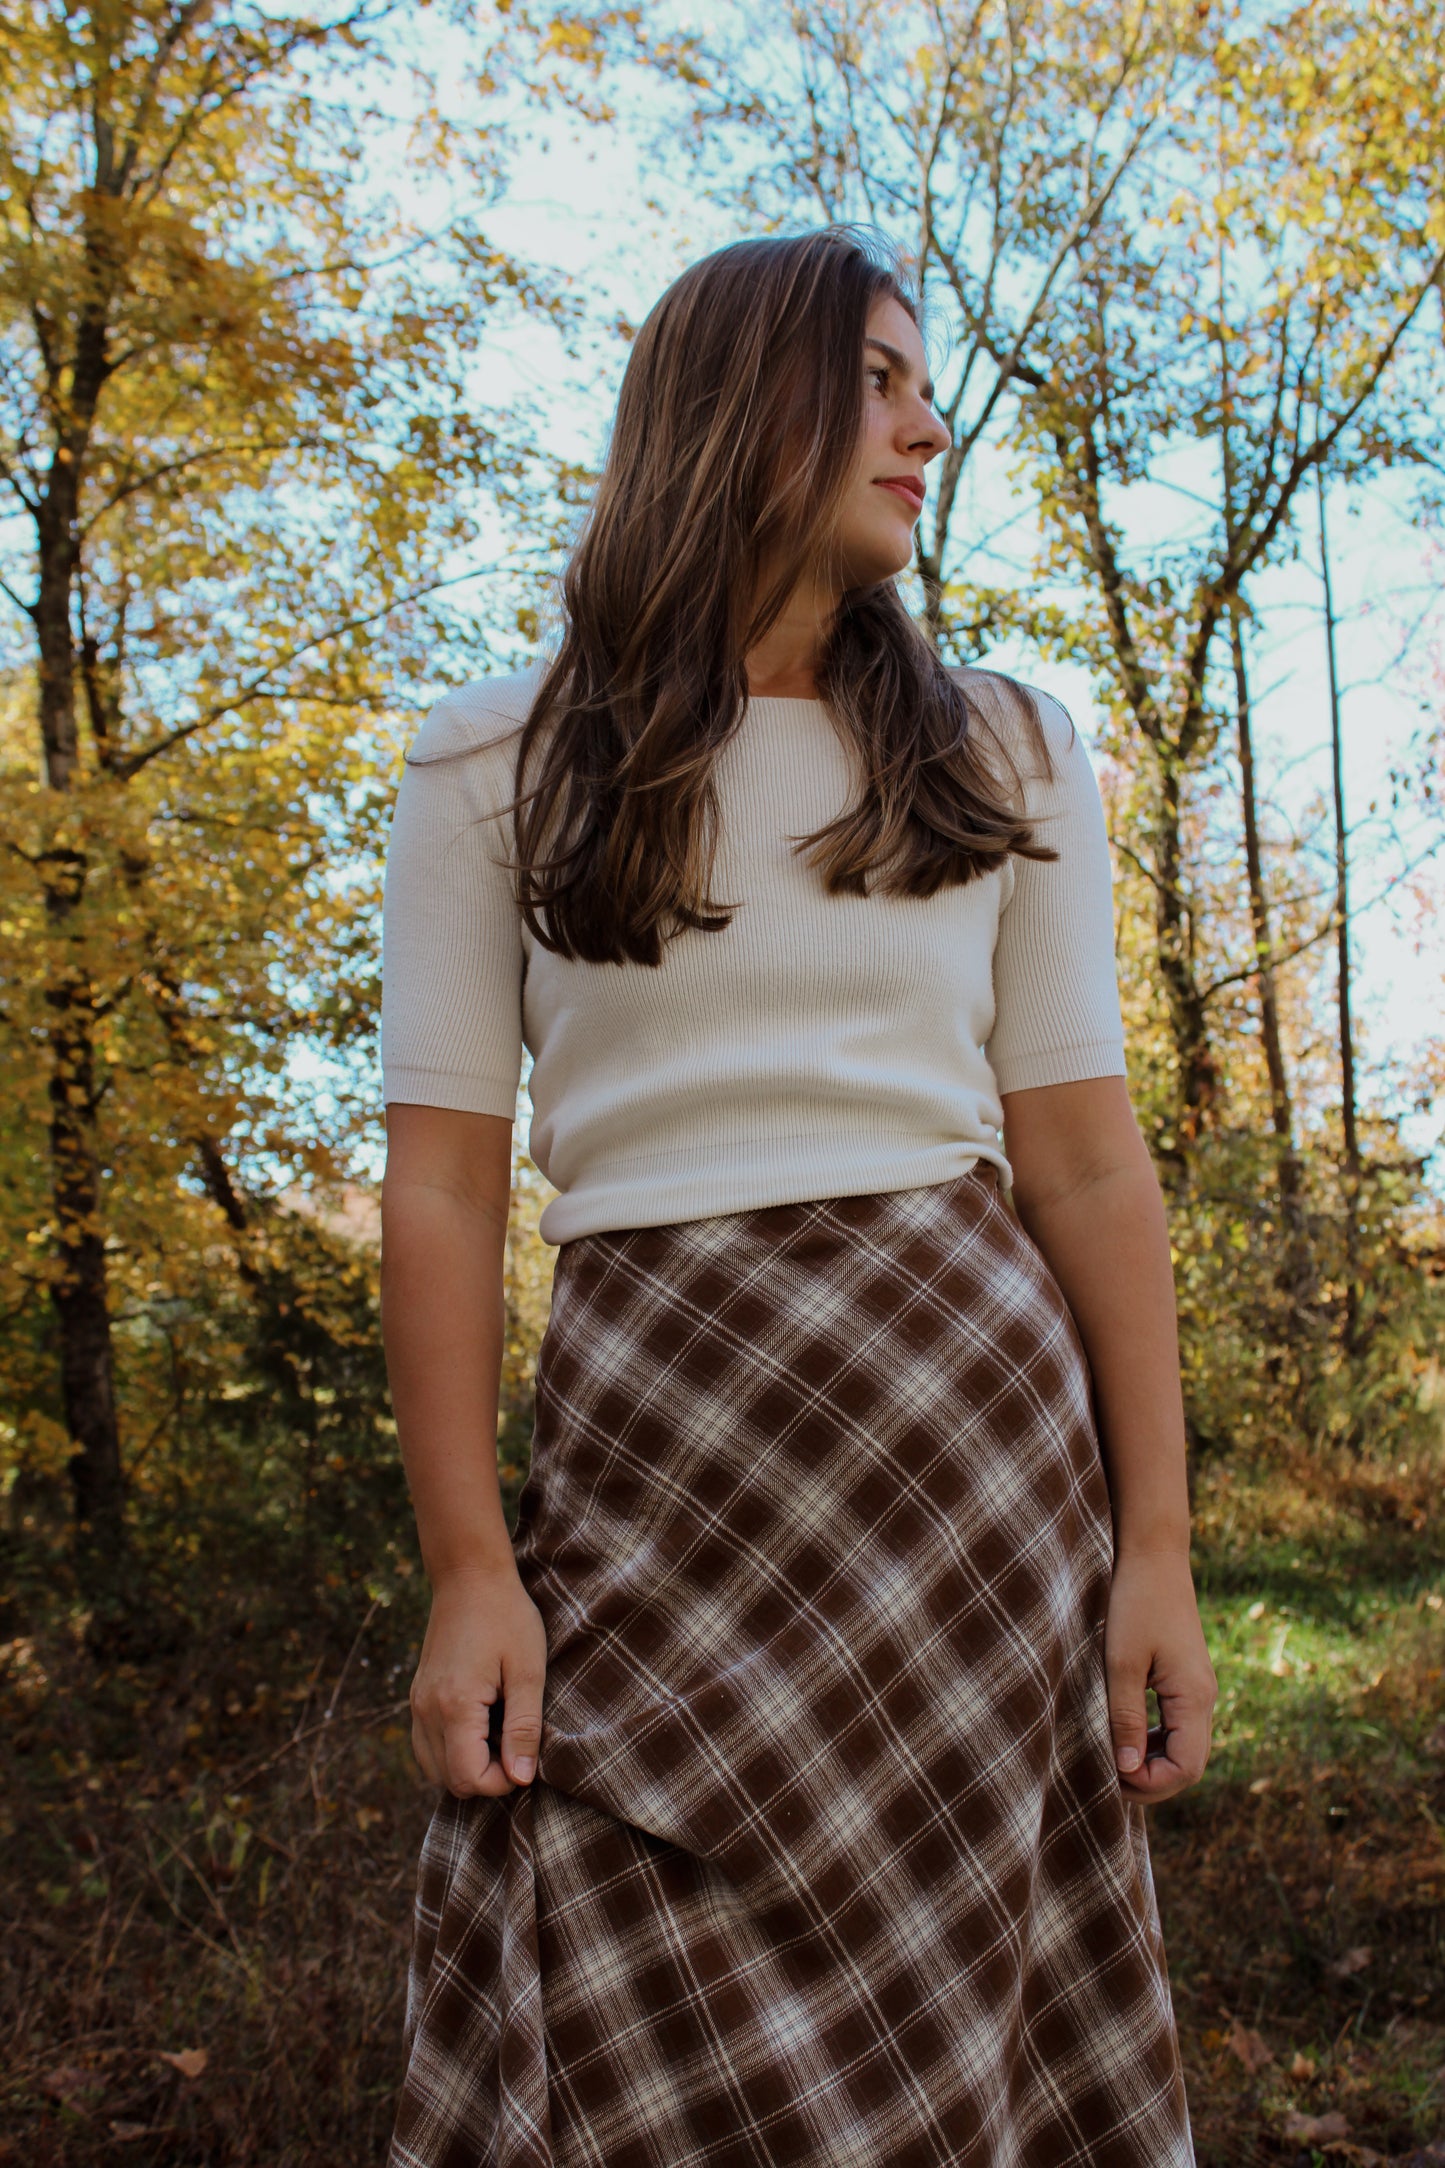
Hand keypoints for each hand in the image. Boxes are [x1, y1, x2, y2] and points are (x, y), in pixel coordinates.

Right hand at [410, 1565, 547, 1797]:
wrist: (469, 1576)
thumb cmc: (506, 1617)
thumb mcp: (528, 1670)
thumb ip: (524, 1727)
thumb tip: (522, 1779)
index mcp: (455, 1706)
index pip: (468, 1779)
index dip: (502, 1782)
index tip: (527, 1756)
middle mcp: (427, 1710)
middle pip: (449, 1781)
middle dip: (486, 1777)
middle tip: (516, 1743)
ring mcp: (417, 1704)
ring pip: (434, 1769)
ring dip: (468, 1766)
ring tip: (500, 1733)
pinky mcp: (417, 1696)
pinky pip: (427, 1746)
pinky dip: (451, 1751)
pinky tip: (481, 1726)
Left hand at [1103, 1548, 1215, 1803]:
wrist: (1154, 1556)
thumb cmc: (1135, 1603)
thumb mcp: (1121, 1663)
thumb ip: (1125, 1718)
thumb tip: (1127, 1770)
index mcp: (1194, 1698)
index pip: (1186, 1769)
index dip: (1151, 1784)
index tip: (1110, 1777)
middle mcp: (1204, 1699)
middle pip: (1189, 1765)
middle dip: (1151, 1780)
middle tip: (1106, 1778)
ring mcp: (1197, 1689)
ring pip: (1184, 1748)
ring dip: (1152, 1762)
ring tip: (1112, 1760)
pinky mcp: (1185, 1679)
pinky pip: (1177, 1726)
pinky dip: (1154, 1741)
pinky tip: (1125, 1735)